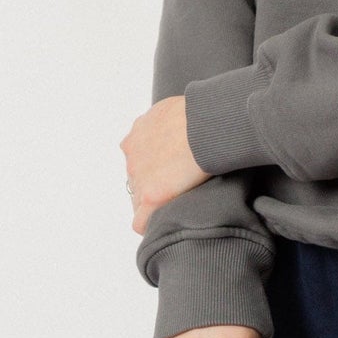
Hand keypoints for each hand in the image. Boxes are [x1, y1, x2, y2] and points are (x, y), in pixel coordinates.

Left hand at [122, 97, 207, 230]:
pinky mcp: (151, 195)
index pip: (137, 162)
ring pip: (138, 201)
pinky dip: (149, 225)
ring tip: (175, 206)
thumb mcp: (174, 110)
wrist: (206, 124)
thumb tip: (181, 127)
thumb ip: (167, 123)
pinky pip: (141, 222)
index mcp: (136, 136)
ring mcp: (139, 176)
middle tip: (176, 190)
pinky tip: (162, 227)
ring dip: (154, 203)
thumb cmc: (198, 115)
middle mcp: (132, 156)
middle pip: (136, 182)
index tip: (169, 176)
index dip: (153, 171)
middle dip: (153, 187)